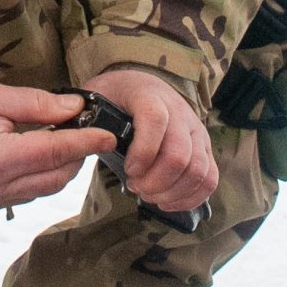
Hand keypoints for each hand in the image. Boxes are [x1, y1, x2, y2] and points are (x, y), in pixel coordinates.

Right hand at [0, 83, 116, 214]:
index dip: (85, 143)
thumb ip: (38, 104)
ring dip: (60, 169)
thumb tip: (76, 109)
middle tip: (84, 133)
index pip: (54, 152)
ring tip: (63, 144)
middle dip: (76, 156)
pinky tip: (38, 160)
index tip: (108, 135)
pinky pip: (26, 196)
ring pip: (44, 190)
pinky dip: (40, 178)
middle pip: (55, 177)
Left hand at [85, 66, 218, 213]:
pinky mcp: (204, 149)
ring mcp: (196, 131)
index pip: (156, 120)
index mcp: (150, 96)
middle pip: (180, 154)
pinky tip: (167, 201)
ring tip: (149, 194)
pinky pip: (210, 178)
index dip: (143, 150)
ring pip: (198, 170)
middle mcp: (180, 112)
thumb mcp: (95, 96)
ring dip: (171, 192)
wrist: (142, 85)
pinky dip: (190, 197)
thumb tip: (77, 141)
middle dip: (155, 181)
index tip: (129, 170)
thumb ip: (84, 117)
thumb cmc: (115, 96)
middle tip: (135, 187)